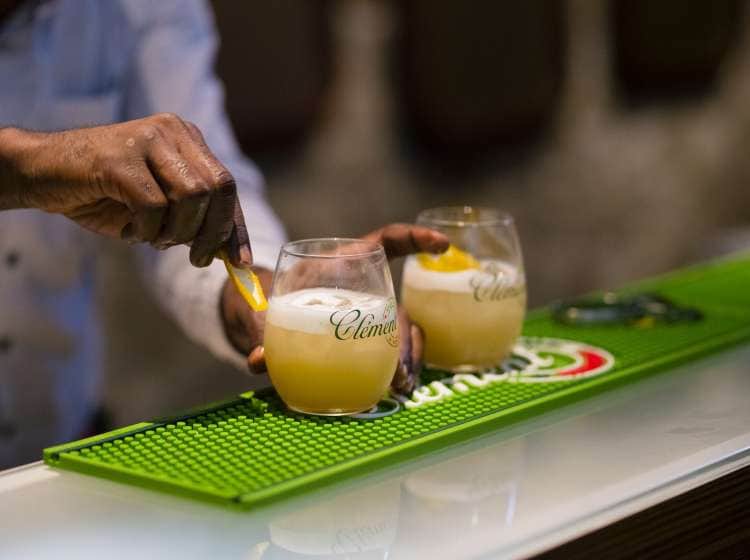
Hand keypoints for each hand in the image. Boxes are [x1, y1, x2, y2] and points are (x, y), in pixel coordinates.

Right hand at [0, 114, 250, 266]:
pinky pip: (153, 206)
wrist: (45, 173)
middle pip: (217, 189)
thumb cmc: (105, 193)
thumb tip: (231, 254)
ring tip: (154, 238)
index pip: (227, 185)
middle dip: (212, 233)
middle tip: (198, 259)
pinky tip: (132, 230)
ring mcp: (146, 139)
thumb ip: (194, 220)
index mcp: (187, 139)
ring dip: (176, 232)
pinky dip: (147, 229)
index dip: (236, 227)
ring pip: (191, 196)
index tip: (240, 262)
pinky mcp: (120, 157)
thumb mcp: (160, 208)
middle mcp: (172, 131)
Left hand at [221, 224, 448, 393]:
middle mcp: (358, 288)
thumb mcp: (256, 309)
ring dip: (408, 356)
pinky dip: (397, 368)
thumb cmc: (257, 299)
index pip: (386, 242)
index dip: (415, 239)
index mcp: (338, 264)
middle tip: (402, 368)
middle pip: (396, 302)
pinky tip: (396, 387)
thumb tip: (259, 360)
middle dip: (406, 333)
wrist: (251, 318)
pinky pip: (387, 351)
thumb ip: (258, 330)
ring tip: (402, 383)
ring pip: (398, 330)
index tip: (443, 244)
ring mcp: (361, 315)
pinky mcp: (358, 341)